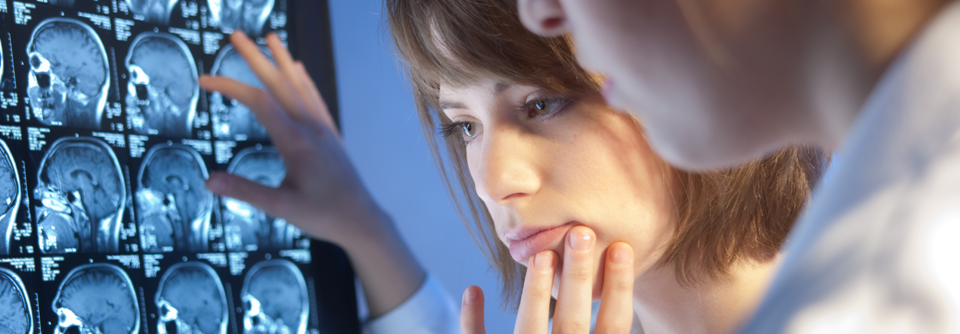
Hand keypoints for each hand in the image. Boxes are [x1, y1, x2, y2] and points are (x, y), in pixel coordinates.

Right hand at [200, 32, 375, 241]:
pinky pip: (315, 99)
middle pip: (279, 84)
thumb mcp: (281, 208)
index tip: (205, 80)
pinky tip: (298, 68)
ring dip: (282, 60)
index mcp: (296, 143)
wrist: (362, 220)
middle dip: (255, 57)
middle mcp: (311, 129)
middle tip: (235, 35)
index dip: (230, 86)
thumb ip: (245, 191)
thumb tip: (209, 180)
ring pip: (300, 86)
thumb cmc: (324, 216)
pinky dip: (303, 79)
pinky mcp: (330, 135)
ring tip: (269, 38)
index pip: (259, 102)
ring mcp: (323, 130)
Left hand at [461, 226, 634, 333]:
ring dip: (535, 291)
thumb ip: (609, 330)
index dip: (620, 288)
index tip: (621, 246)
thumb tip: (628, 272)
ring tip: (541, 253)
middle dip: (577, 276)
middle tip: (579, 232)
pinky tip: (473, 290)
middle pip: (573, 321)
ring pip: (529, 329)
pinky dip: (473, 321)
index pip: (614, 326)